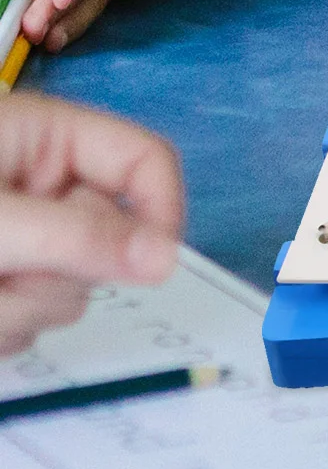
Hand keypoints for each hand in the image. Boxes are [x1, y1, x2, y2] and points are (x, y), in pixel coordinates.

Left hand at [0, 92, 181, 355]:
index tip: (157, 266)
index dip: (162, 210)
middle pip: (110, 240)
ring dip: (21, 311)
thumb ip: (79, 239)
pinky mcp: (3, 281)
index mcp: (51, 139)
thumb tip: (170, 262)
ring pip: (70, 291)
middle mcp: (44, 187)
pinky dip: (2, 328)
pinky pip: (33, 319)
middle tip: (5, 277)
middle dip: (59, 276)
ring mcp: (23, 239)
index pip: (146, 161)